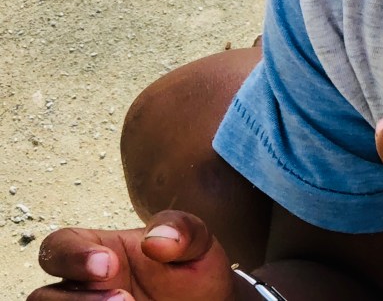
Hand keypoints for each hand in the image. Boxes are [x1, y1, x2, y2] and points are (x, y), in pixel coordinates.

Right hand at [29, 210, 236, 300]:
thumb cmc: (194, 273)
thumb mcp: (198, 245)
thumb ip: (182, 231)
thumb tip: (156, 239)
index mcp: (98, 252)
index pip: (60, 246)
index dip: (73, 255)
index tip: (109, 264)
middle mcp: (81, 288)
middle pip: (43, 296)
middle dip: (77, 300)